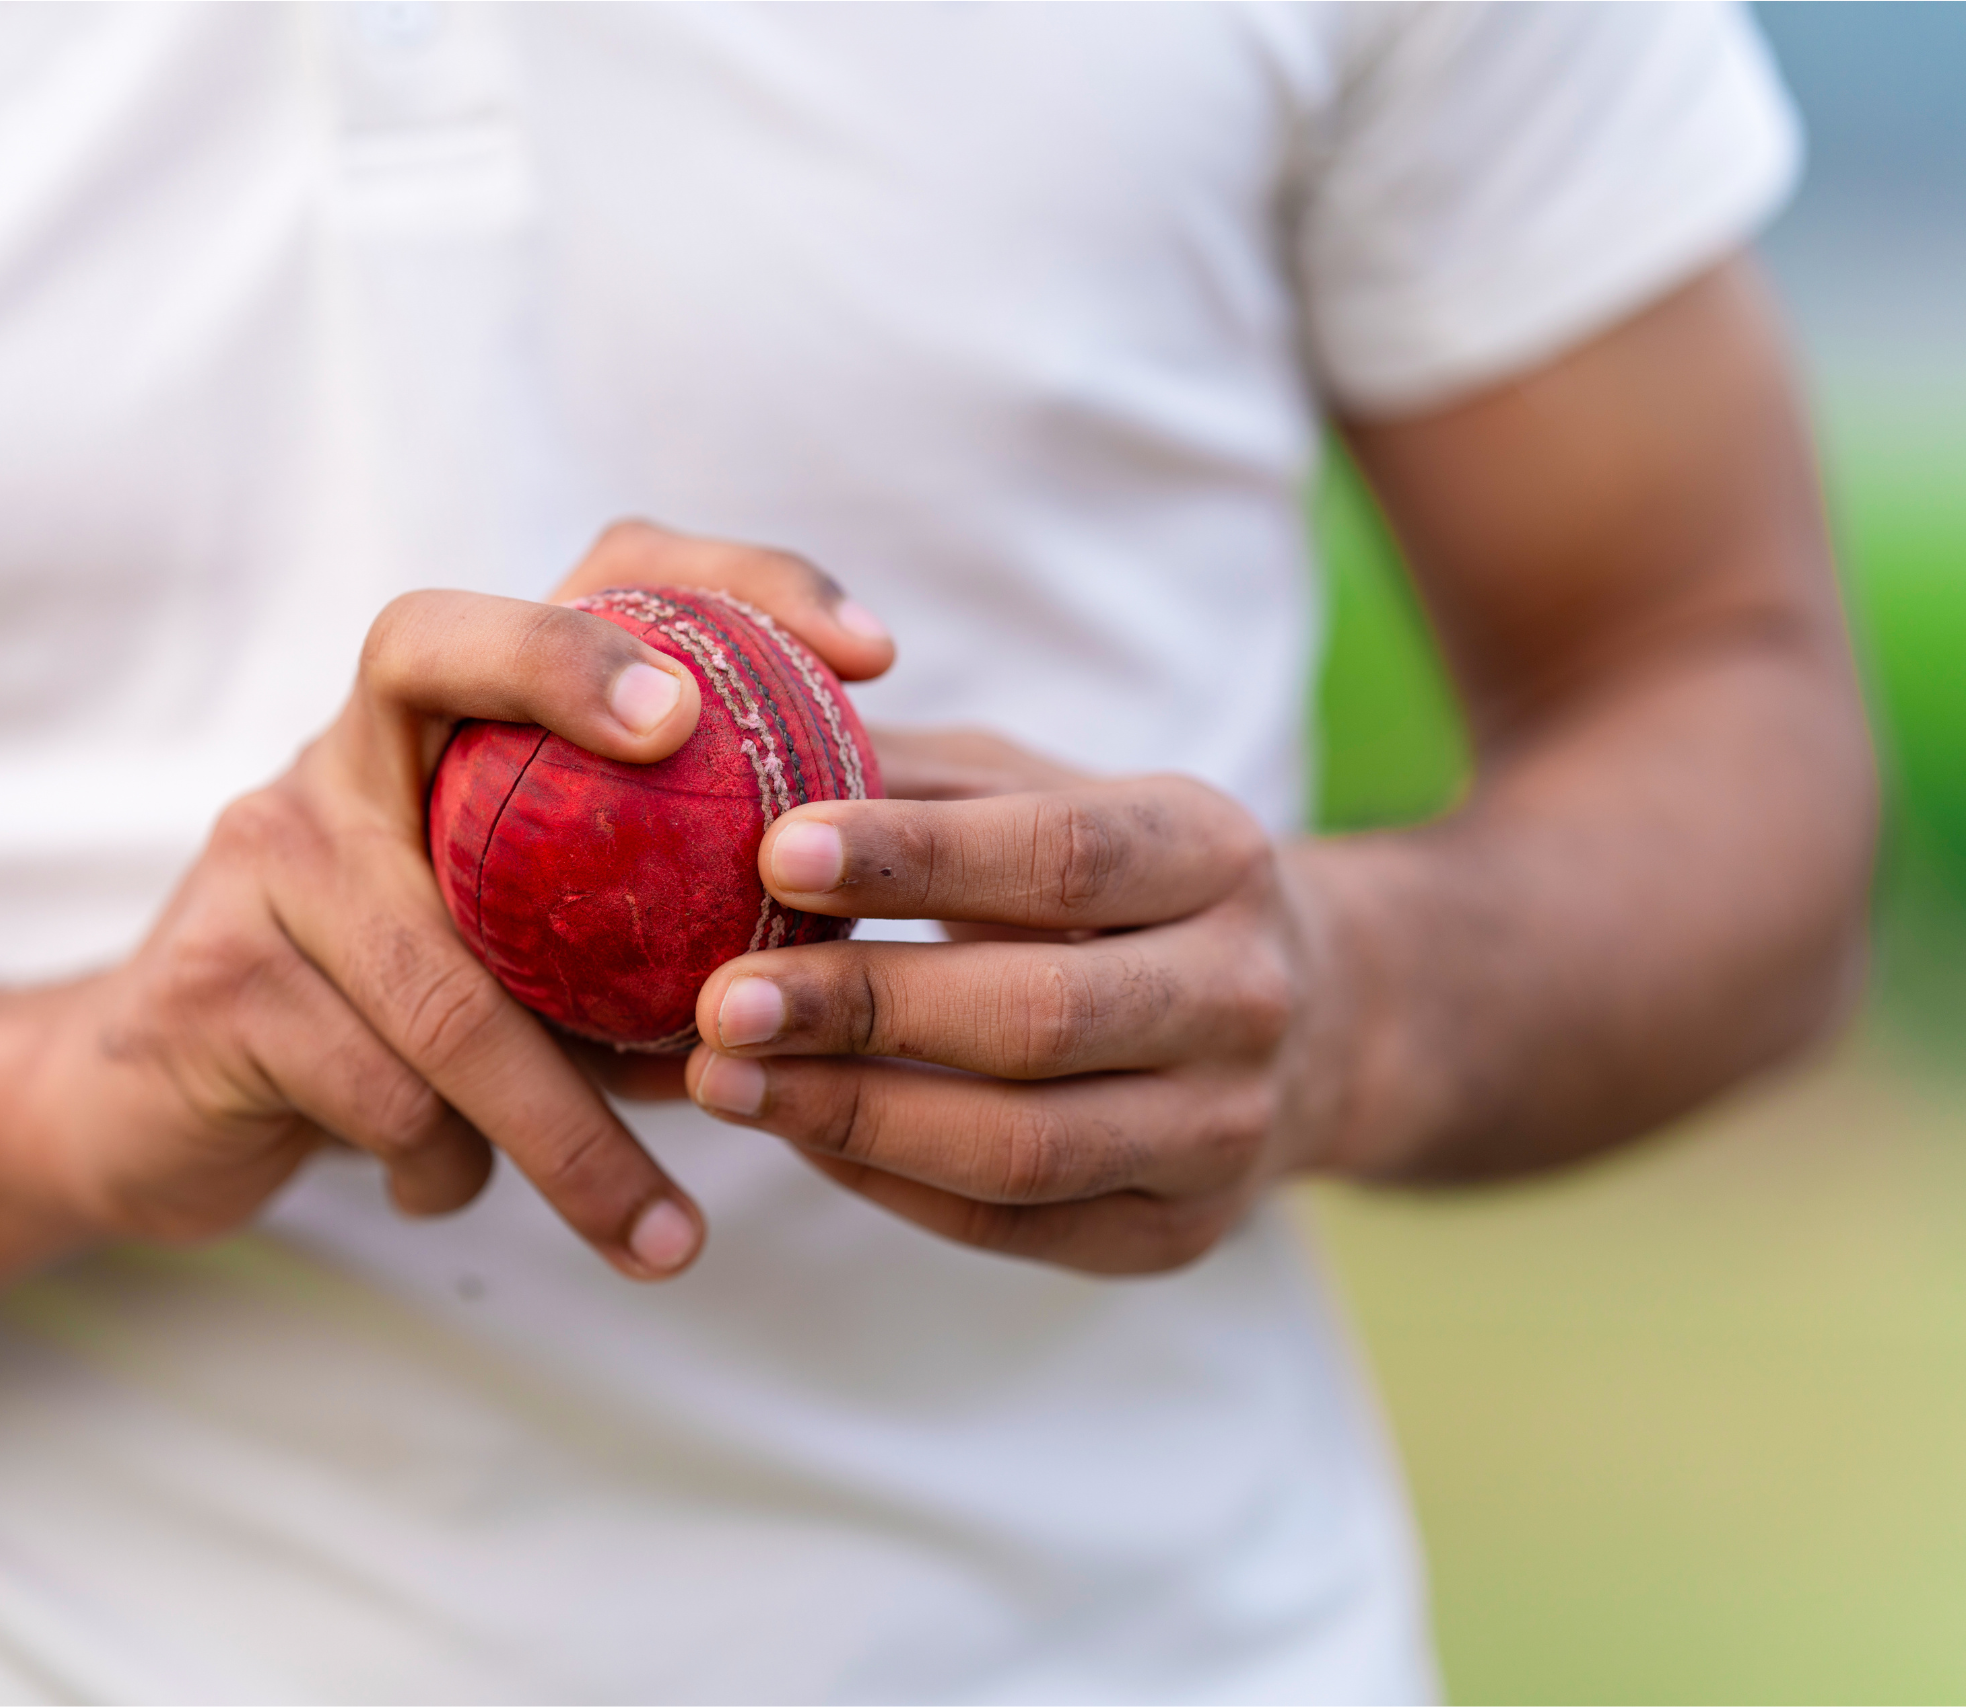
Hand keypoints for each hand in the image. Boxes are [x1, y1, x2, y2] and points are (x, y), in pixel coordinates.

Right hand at [19, 523, 892, 1277]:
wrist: (141, 1107)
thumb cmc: (373, 1020)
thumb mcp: (500, 950)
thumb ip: (618, 929)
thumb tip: (819, 977)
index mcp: (436, 729)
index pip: (583, 574)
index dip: (727, 581)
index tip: (869, 656)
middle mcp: (336, 755)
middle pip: (446, 656)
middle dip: (577, 679)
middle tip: (725, 799)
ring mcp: (262, 854)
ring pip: (451, 983)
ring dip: (573, 1134)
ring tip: (663, 1240)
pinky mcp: (212, 983)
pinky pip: (386, 1092)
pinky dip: (449, 1167)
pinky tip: (441, 1189)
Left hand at [682, 735, 1343, 1274]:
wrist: (1297, 1023)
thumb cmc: (1109, 883)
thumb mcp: (1038, 795)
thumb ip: (911, 780)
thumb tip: (743, 768)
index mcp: (1212, 852)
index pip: (1064, 855)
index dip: (917, 857)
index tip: (777, 852)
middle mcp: (1243, 994)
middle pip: (1040, 1016)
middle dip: (863, 1008)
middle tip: (720, 1000)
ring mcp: (1223, 1129)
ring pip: (1023, 1147)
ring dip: (854, 1117)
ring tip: (721, 1082)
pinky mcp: (1175, 1234)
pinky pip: (1007, 1224)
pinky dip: (882, 1179)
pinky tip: (792, 1131)